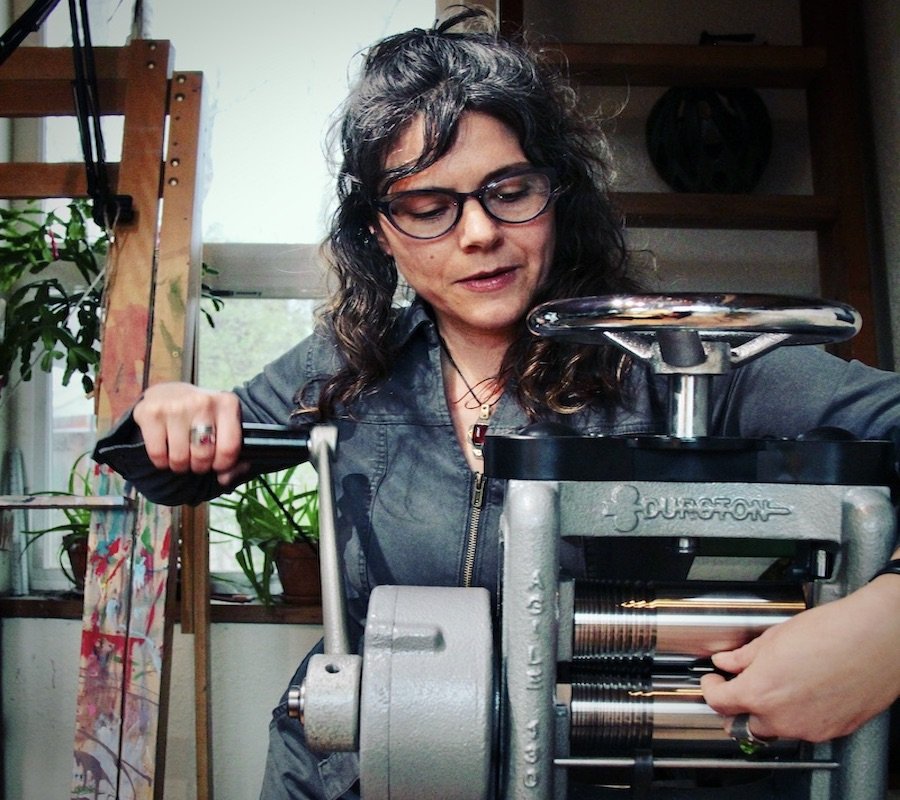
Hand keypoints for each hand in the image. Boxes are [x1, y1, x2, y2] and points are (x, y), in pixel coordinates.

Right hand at [133, 382, 245, 485]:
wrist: (168, 392)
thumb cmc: (201, 415)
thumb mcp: (224, 425)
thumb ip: (233, 455)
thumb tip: (225, 479)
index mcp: (227, 404)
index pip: (229, 448)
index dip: (222, 465)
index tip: (216, 464)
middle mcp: (202, 402)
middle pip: (203, 456)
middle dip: (199, 466)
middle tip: (195, 459)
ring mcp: (175, 406)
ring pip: (179, 458)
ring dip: (180, 465)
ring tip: (181, 454)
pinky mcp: (150, 413)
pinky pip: (157, 454)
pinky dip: (161, 461)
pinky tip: (165, 450)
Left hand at [701, 573, 899, 742]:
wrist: (876, 640)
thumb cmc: (831, 633)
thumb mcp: (773, 638)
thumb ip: (744, 656)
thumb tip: (727, 661)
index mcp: (759, 692)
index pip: (718, 703)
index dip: (710, 688)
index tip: (712, 681)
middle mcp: (783, 718)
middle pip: (746, 723)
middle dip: (740, 706)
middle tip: (742, 686)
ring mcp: (809, 728)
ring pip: (778, 729)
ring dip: (770, 712)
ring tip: (779, 685)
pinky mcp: (834, 731)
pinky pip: (806, 729)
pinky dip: (799, 715)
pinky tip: (805, 691)